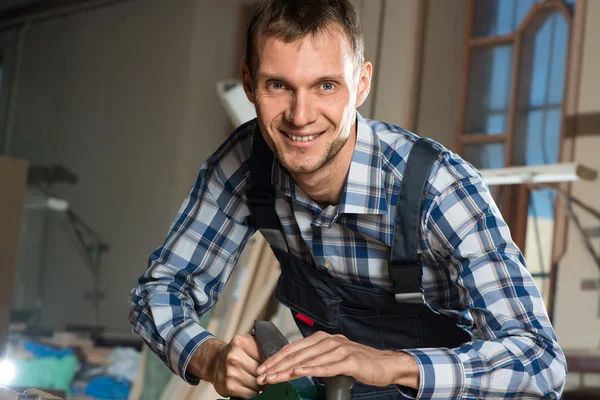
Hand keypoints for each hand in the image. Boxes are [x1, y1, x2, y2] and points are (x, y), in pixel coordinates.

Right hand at [189, 335, 265, 398]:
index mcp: (241, 342)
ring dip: (260, 385)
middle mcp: (234, 357)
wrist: (215, 361)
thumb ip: (262, 346)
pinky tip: (249, 385)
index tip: (272, 365)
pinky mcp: (228, 386)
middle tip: (265, 374)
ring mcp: (230, 372)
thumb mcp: (247, 343)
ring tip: (257, 379)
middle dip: (266, 375)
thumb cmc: (235, 353)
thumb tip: (278, 357)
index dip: (271, 363)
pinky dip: (252, 391)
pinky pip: (250, 393)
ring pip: (257, 384)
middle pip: (262, 372)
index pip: (266, 356)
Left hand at [255, 331, 418, 388]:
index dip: (276, 358)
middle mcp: (328, 341)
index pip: (293, 348)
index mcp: (321, 338)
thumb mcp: (332, 357)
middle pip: (297, 353)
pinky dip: (311, 369)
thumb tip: (293, 366)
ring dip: (288, 369)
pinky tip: (299, 372)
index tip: (262, 368)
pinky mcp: (349, 360)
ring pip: (308, 359)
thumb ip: (315, 358)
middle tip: (262, 375)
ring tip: (274, 377)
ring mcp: (339, 349)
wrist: (384, 364)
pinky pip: (326, 366)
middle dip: (276, 365)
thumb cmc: (358, 362)